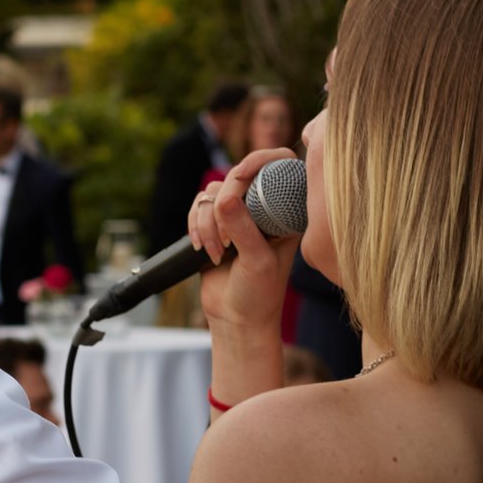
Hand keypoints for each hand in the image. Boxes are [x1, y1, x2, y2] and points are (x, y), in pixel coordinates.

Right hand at [186, 149, 303, 335]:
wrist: (237, 319)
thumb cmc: (259, 294)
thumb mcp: (257, 261)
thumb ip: (243, 228)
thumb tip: (224, 198)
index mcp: (288, 210)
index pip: (279, 164)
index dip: (258, 162)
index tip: (240, 177)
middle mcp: (264, 207)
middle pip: (237, 176)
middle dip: (224, 205)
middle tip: (226, 240)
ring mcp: (239, 214)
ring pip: (212, 192)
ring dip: (207, 223)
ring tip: (217, 252)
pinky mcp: (215, 224)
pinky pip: (198, 206)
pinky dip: (195, 225)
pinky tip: (202, 249)